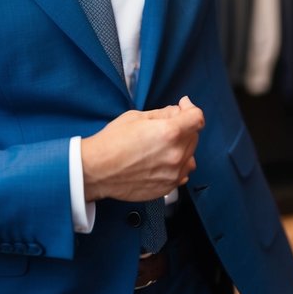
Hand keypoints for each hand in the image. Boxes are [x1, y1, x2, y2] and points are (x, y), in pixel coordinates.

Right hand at [81, 96, 203, 201]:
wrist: (96, 171)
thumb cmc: (111, 143)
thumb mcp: (137, 117)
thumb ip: (163, 113)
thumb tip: (177, 111)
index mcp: (169, 133)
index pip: (197, 117)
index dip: (191, 108)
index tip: (183, 106)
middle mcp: (176, 154)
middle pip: (194, 135)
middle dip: (183, 127)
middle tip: (166, 125)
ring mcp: (173, 173)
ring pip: (190, 155)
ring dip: (182, 147)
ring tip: (162, 146)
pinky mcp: (168, 187)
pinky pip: (183, 172)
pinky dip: (177, 165)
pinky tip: (162, 160)